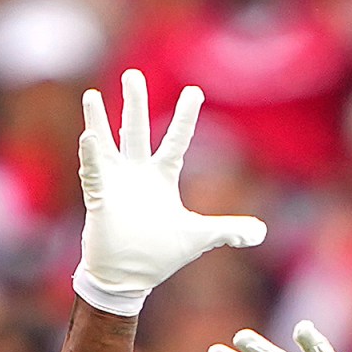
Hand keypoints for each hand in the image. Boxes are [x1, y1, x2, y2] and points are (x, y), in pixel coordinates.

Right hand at [73, 70, 267, 315]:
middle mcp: (137, 173)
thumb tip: (262, 232)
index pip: (177, 140)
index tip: (195, 90)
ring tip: (91, 95)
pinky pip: (93, 173)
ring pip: (107, 143)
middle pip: (136, 130)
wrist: (128, 277)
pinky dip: (91, 157)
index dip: (186, 116)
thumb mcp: (198, 237)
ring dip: (98, 120)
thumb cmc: (158, 254)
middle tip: (133, 74)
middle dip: (135, 103)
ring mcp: (115, 183)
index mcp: (162, 178)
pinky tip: (89, 138)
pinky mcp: (100, 197)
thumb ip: (227, 230)